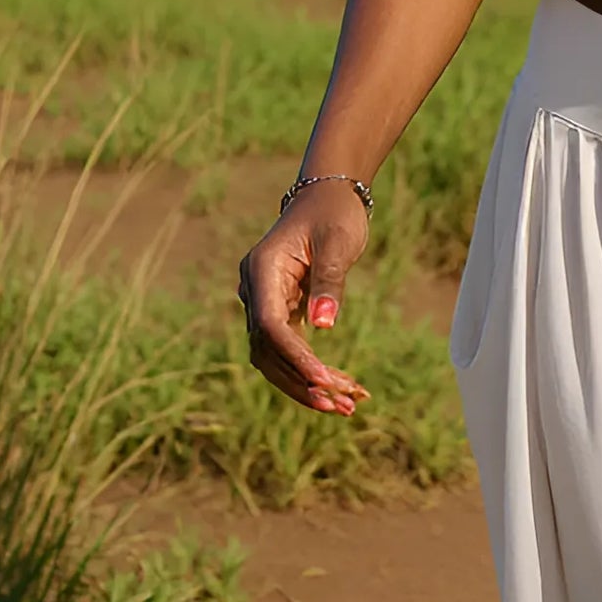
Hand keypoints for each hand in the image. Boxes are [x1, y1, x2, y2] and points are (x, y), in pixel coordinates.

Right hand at [237, 183, 372, 417]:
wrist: (327, 196)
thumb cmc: (334, 213)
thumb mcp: (338, 242)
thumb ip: (329, 282)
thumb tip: (324, 327)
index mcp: (262, 270)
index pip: (271, 326)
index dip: (295, 357)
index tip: (323, 381)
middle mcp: (255, 290)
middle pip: (267, 351)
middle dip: (301, 382)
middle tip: (341, 405)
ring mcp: (264, 302)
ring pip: (274, 357)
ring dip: (305, 384)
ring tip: (346, 405)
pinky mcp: (279, 311)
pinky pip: (288, 349)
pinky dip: (310, 370)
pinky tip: (339, 387)